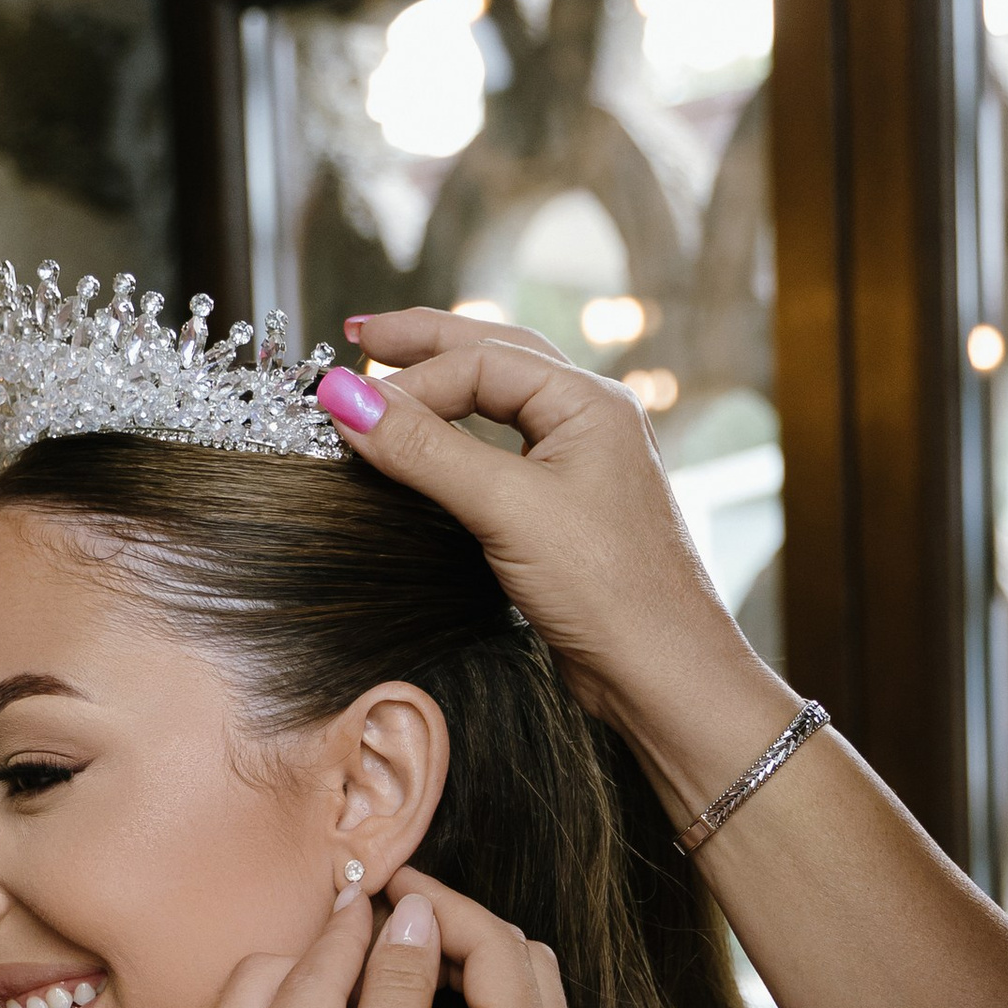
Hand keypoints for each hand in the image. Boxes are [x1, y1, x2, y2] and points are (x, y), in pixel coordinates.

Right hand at [323, 315, 771, 756]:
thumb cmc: (608, 590)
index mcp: (590, 402)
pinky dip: (461, 435)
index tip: (346, 407)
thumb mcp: (506, 509)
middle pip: (496, 356)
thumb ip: (426, 451)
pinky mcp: (569, 508)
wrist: (661, 672)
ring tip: (390, 375)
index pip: (481, 361)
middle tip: (361, 335)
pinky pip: (506, 448)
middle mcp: (592, 419)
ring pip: (503, 399)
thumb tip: (348, 400)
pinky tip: (437, 440)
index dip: (410, 382)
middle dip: (427, 344)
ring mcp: (583, 462)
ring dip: (445, 383)